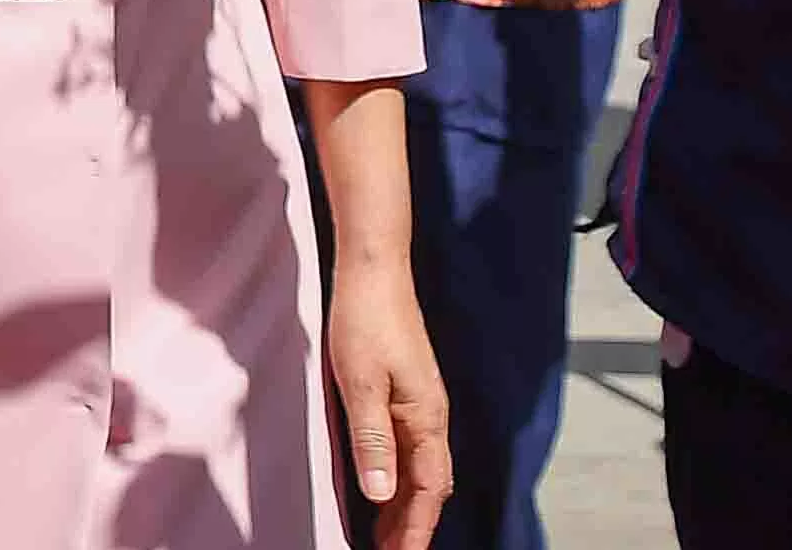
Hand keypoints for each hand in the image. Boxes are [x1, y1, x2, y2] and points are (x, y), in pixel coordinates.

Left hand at [328, 260, 455, 549]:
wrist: (373, 269)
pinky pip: (411, 447)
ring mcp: (421, 403)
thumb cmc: (364, 320)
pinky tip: (383, 481)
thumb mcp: (360, 383)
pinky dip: (400, 475)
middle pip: (429, 486)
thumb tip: (383, 495)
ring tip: (384, 533)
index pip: (426, 491)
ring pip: (421, 468)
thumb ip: (372, 440)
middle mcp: (431, 416)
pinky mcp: (407, 391)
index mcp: (426, 419)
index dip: (415, 528)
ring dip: (406, 503)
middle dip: (413, 525)